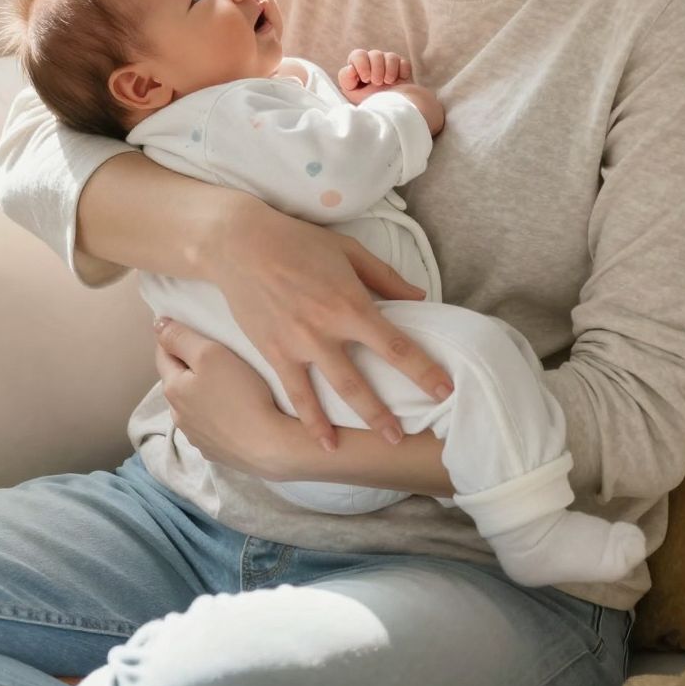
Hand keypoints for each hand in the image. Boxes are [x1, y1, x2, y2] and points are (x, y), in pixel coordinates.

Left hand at [153, 318, 286, 472]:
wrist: (271, 446)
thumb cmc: (241, 394)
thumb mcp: (210, 354)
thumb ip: (181, 338)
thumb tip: (157, 326)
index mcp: (173, 389)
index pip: (163, 354)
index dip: (174, 338)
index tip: (192, 329)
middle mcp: (178, 416)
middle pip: (178, 381)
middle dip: (190, 366)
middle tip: (216, 355)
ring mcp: (196, 437)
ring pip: (193, 406)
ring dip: (202, 393)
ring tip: (228, 385)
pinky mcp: (215, 451)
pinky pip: (210, 426)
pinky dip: (217, 415)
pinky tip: (235, 412)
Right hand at [214, 204, 453, 451]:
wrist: (240, 245)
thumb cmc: (299, 242)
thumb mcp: (349, 250)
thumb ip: (385, 277)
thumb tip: (419, 298)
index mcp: (351, 304)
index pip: (396, 347)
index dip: (423, 372)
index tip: (444, 392)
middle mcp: (326, 331)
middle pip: (364, 383)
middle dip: (386, 413)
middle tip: (405, 437)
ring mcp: (298, 346)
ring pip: (333, 393)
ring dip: (357, 421)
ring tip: (376, 444)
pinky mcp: (274, 353)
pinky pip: (296, 393)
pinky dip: (311, 420)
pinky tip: (323, 442)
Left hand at [339, 48, 411, 99]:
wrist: (396, 115)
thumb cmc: (373, 106)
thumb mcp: (353, 95)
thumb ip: (346, 80)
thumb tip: (350, 67)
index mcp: (359, 70)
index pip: (357, 55)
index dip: (361, 64)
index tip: (365, 79)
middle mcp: (373, 66)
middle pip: (374, 53)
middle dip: (376, 68)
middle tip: (377, 82)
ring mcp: (389, 67)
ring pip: (390, 56)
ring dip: (389, 70)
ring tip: (388, 83)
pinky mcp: (403, 70)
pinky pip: (403, 62)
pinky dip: (401, 72)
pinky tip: (399, 81)